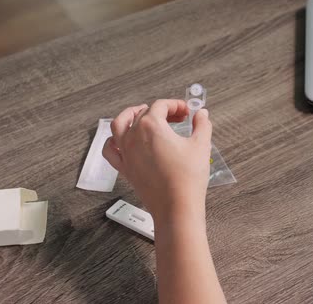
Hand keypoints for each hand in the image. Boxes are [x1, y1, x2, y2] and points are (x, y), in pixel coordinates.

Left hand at [102, 100, 212, 223]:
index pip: (161, 105)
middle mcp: (133, 136)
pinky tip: (121, 141)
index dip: (176, 105)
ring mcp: (126, 153)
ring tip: (139, 114)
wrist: (176, 207)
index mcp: (151, 126)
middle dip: (162, 111)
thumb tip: (201, 114)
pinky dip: (113, 142)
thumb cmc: (188, 178)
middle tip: (177, 118)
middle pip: (143, 113)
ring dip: (128, 116)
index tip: (187, 112)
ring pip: (118, 125)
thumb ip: (202, 125)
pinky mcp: (124, 168)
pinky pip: (110, 151)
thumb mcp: (201, 145)